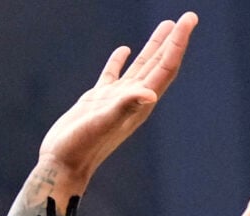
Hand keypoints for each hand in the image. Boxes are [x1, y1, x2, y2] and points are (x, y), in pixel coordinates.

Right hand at [36, 14, 194, 187]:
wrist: (61, 166)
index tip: (188, 19)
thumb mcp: (103, 124)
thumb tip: (150, 94)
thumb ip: (125, 106)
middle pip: (159, 64)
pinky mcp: (97, 101)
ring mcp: (115, 100)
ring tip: (165, 25)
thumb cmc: (81, 148)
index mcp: (140, 104)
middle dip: (173, 40)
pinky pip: (113, 75)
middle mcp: (132, 100)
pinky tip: (123, 49)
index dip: (178, 43)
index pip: (165, 67)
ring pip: (140, 67)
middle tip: (188, 17)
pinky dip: (119, 61)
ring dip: (154, 46)